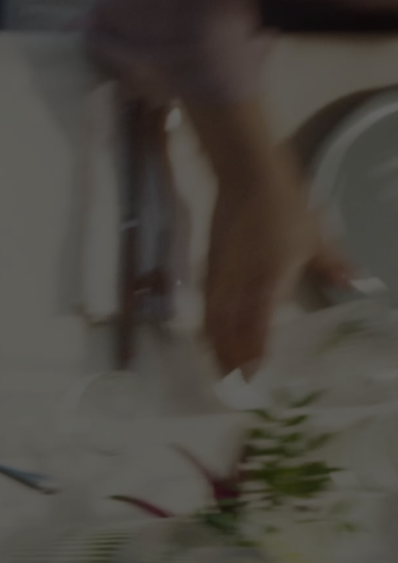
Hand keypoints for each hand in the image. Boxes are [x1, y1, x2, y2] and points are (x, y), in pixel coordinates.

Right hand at [201, 140, 353, 376]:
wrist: (248, 178)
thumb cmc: (284, 205)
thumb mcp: (315, 235)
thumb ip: (333, 264)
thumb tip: (356, 284)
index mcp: (270, 276)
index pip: (259, 323)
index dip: (254, 350)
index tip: (254, 374)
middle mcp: (242, 282)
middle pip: (230, 328)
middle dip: (230, 357)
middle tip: (233, 384)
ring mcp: (222, 276)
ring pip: (214, 320)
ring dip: (215, 347)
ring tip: (218, 369)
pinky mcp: (210, 269)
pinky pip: (206, 306)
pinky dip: (207, 326)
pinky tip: (207, 336)